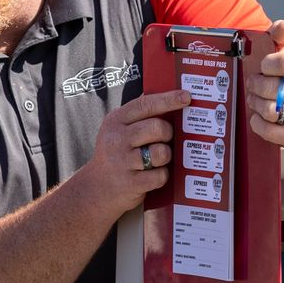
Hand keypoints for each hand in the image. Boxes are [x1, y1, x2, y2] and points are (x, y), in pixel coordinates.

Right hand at [80, 88, 188, 219]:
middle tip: (163, 140)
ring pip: (161, 152)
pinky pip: (160, 175)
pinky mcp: (130, 183)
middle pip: (158, 128)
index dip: (168, 99)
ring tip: (156, 160)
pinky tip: (152, 175)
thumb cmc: (116, 154)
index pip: (145, 104)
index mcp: (116, 121)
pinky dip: (161, 176)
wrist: (97, 188)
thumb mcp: (118, 129)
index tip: (186, 97)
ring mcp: (123, 162)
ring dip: (165, 157)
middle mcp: (117, 139)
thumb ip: (138, 114)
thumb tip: (166, 95)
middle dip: (168, 134)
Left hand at [245, 16, 283, 146]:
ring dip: (255, 103)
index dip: (268, 63)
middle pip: (274, 89)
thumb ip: (283, 32)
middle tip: (253, 82)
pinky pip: (272, 132)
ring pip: (270, 111)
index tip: (264, 65)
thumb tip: (283, 28)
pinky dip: (259, 125)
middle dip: (256, 84)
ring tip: (255, 97)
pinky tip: (257, 116)